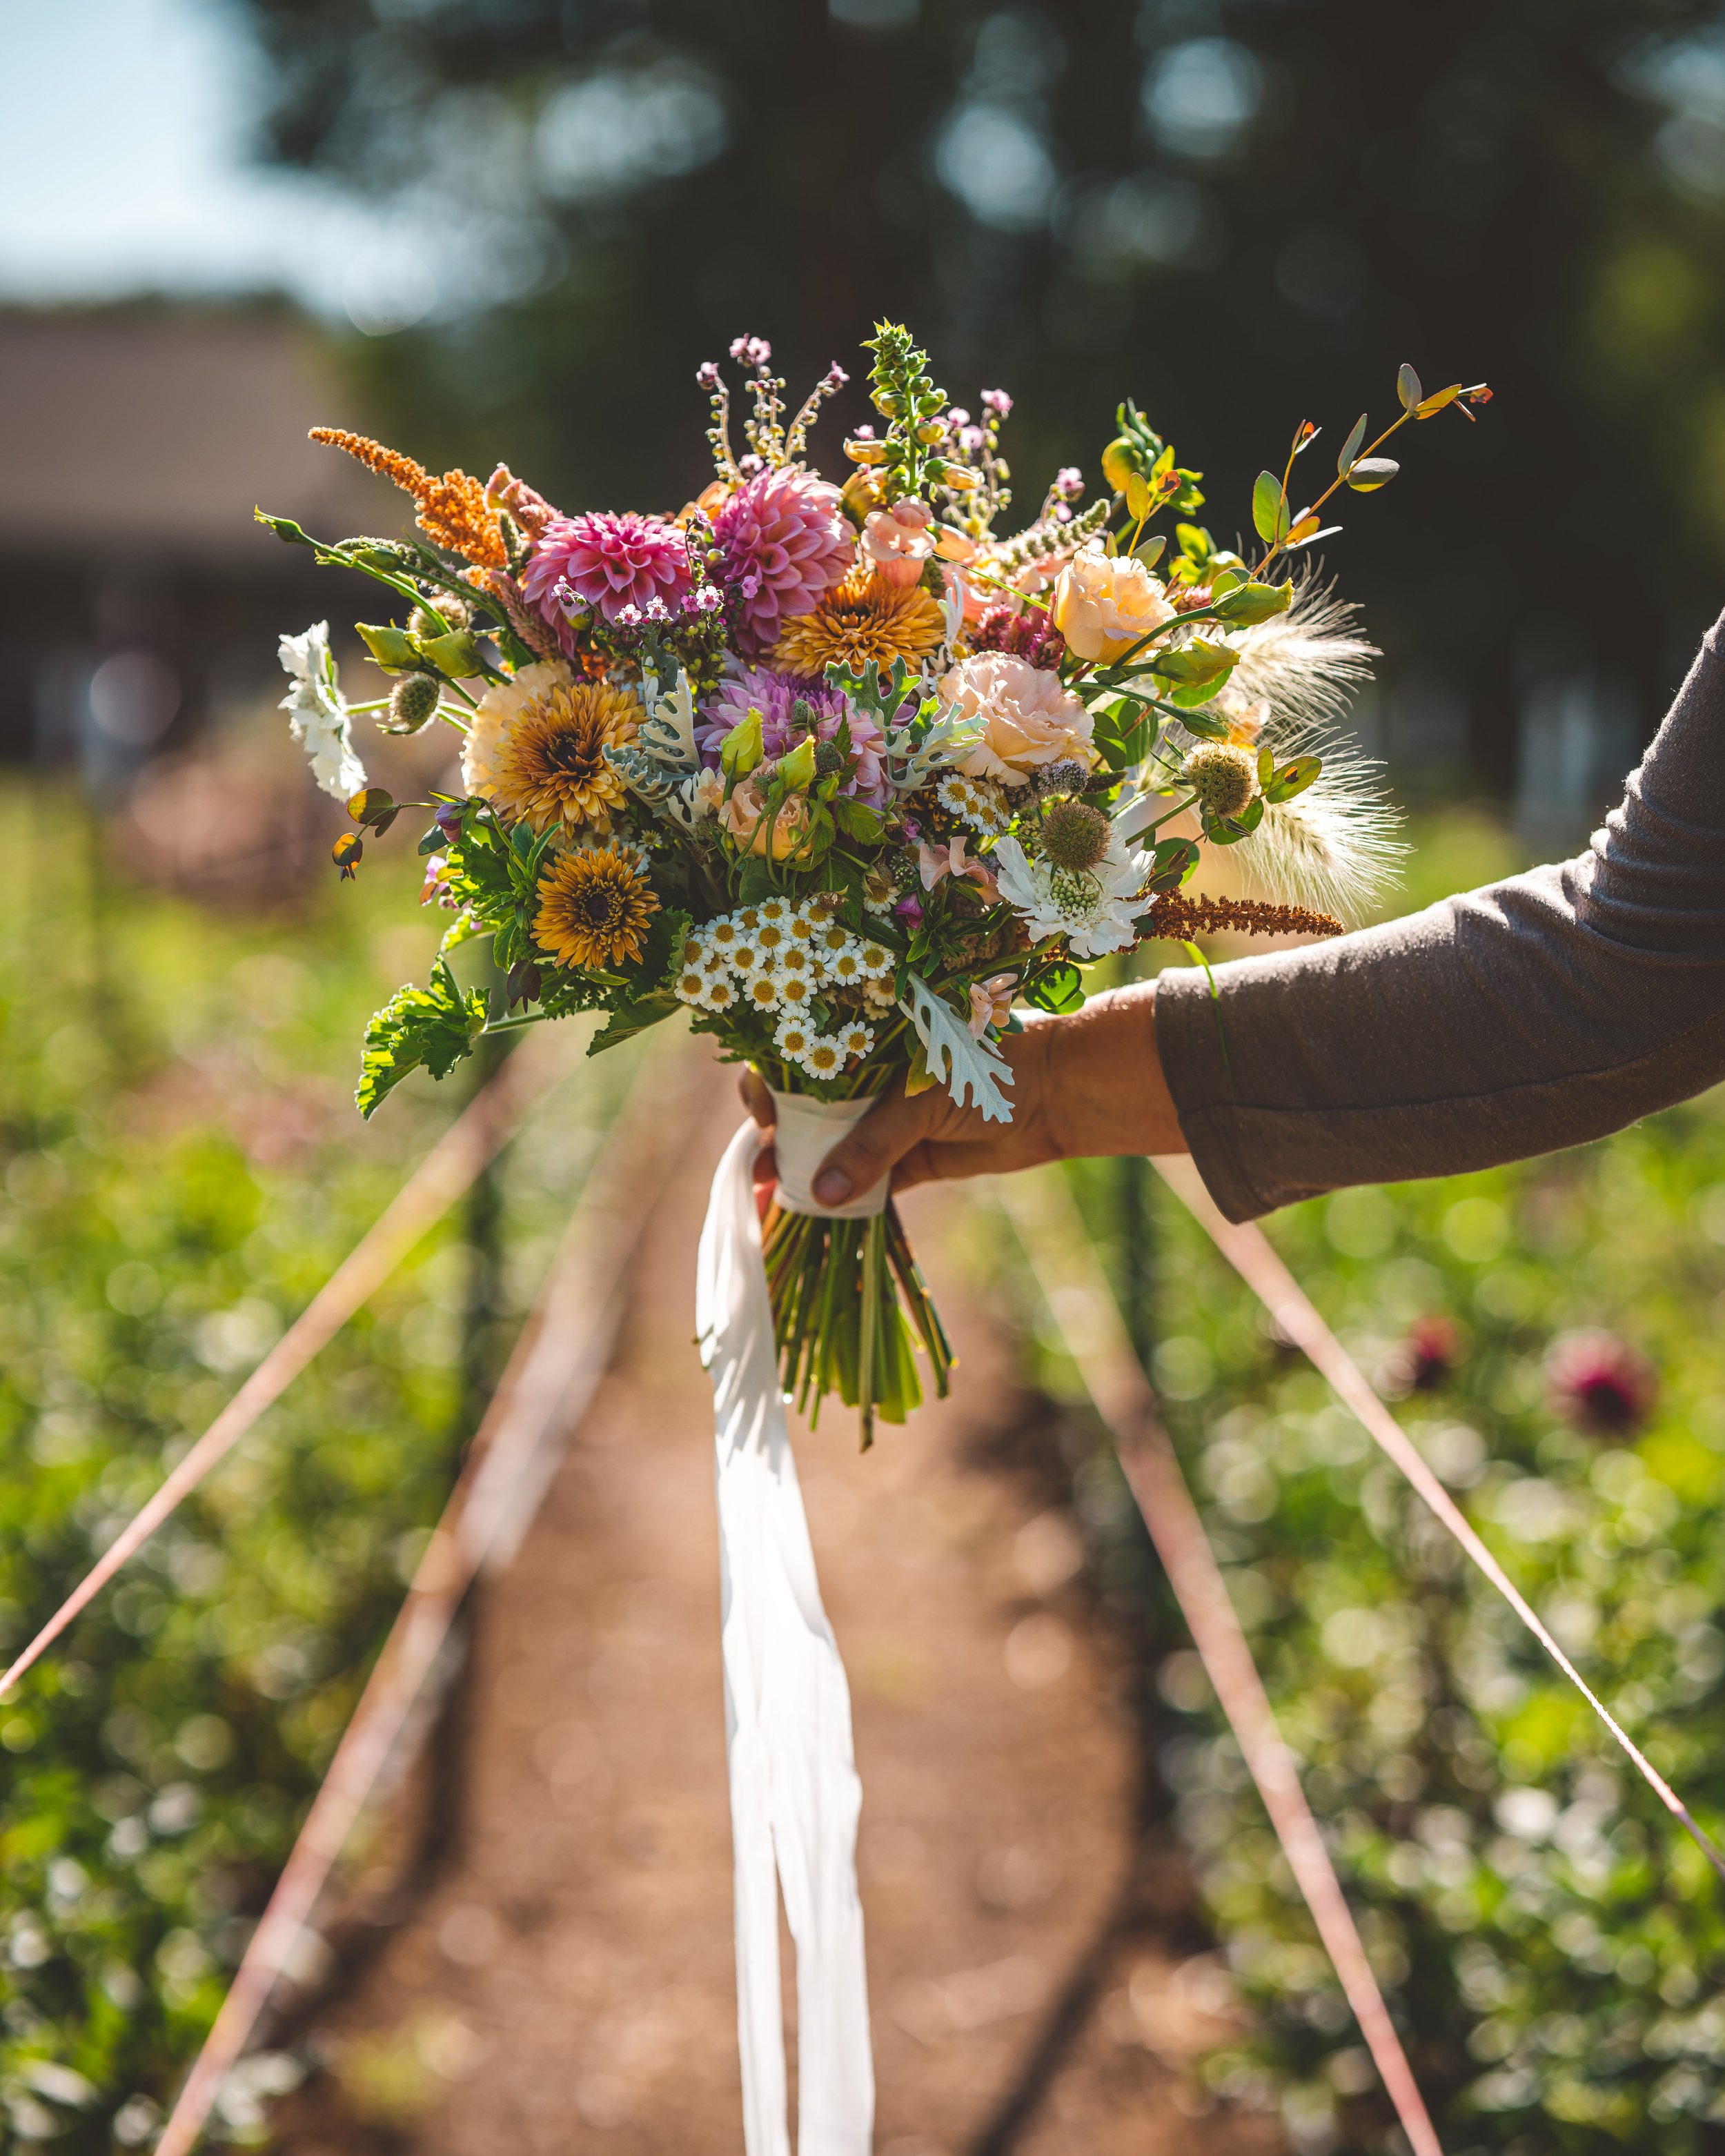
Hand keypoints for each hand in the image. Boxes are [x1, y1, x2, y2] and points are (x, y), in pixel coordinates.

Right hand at [740, 982, 1183, 1213]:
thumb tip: (820, 1193)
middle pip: (808, 1109)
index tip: (762, 1113)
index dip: (771, 1083)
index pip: (800, 1056)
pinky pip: (867, 1181)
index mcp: (866, 1039)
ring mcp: (889, 1119)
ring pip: (833, 1148)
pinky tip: (811, 1214)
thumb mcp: (922, 1100)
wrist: (1061, 1093)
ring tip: (772, 1200)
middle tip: (760, 1169)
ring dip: (804, 1173)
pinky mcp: (912, 1158)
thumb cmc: (990, 1067)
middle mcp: (870, 1077)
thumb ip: (872, 1144)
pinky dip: (842, 1198)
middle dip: (779, 1138)